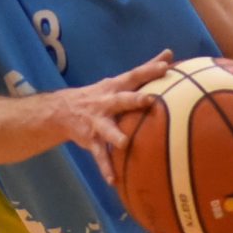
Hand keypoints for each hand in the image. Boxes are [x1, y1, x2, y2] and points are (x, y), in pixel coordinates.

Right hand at [61, 51, 172, 183]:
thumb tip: (169, 52)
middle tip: (150, 100)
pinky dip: (105, 168)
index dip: (149, 70)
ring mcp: (97, 122)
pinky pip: (99, 155)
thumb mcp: (120, 80)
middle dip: (135, 100)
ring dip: (115, 136)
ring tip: (125, 143)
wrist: (62, 111)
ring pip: (107, 129)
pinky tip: (113, 180)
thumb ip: (145, 69)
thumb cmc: (103, 94)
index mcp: (115, 87)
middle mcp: (106, 102)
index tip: (166, 66)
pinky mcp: (90, 139)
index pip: (134, 76)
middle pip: (121, 100)